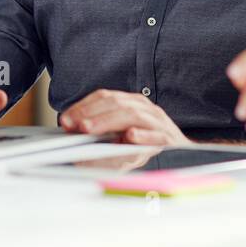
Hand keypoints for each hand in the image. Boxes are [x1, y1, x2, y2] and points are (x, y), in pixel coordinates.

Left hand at [59, 89, 189, 145]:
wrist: (179, 150)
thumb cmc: (145, 143)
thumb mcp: (120, 133)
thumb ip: (99, 131)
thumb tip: (72, 132)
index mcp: (132, 102)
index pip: (105, 96)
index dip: (83, 106)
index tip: (65, 119)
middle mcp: (145, 107)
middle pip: (116, 103)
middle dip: (91, 113)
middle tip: (75, 125)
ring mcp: (157, 122)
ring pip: (132, 115)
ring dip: (107, 121)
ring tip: (90, 129)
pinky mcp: (167, 139)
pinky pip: (155, 135)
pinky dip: (142, 136)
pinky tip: (129, 136)